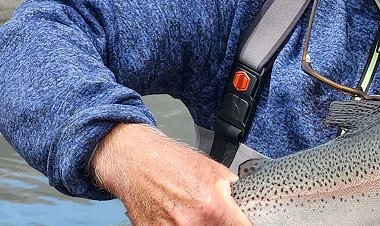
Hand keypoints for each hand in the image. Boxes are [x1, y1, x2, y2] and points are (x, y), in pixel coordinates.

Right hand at [90, 123, 251, 225]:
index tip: (238, 221)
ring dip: (196, 223)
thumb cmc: (171, 162)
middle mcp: (192, 222)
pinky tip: (173, 214)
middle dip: (216, 222)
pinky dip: (176, 225)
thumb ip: (231, 190)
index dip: (241, 224)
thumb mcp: (214, 169)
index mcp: (213, 206)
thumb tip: (243, 201)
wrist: (136, 161)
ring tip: (188, 210)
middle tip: (209, 212)